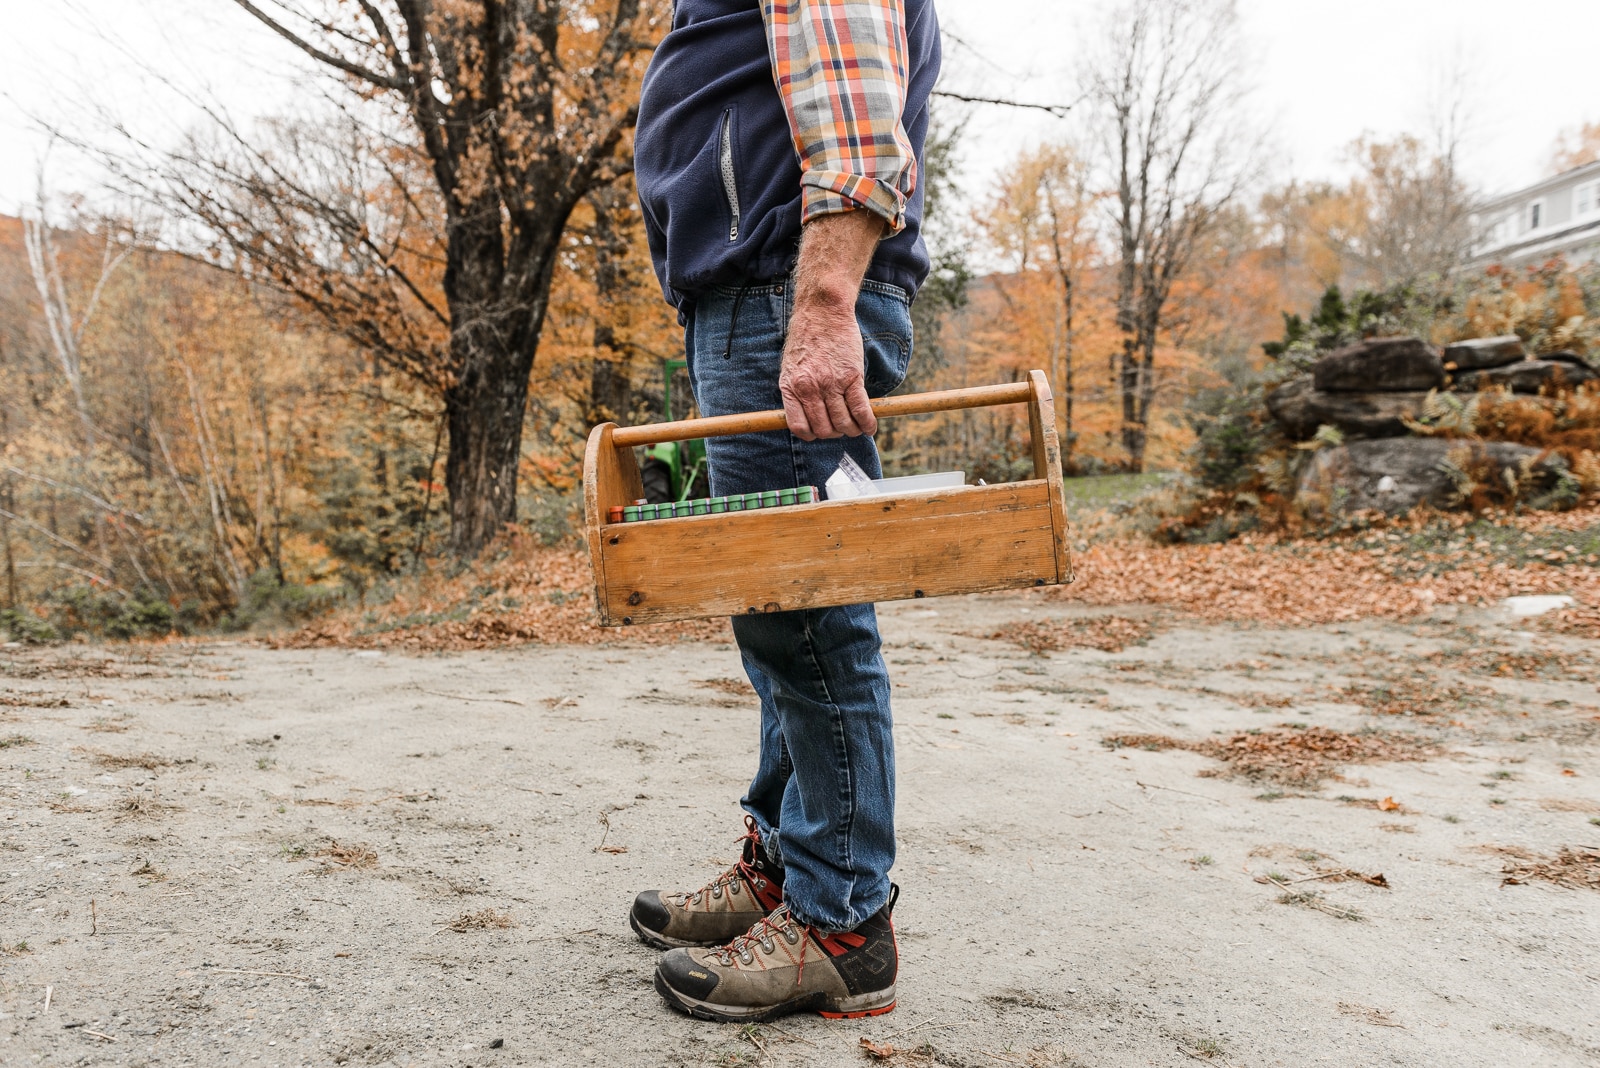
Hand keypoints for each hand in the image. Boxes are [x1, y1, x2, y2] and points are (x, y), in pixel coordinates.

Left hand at [779, 300, 875, 440]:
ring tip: (856, 426)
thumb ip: (796, 391)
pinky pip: (861, 410)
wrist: (822, 312)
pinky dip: (868, 423)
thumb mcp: (791, 367)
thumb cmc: (807, 338)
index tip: (821, 431)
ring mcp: (831, 384)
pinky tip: (870, 426)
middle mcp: (810, 389)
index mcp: (792, 388)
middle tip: (841, 426)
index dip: (812, 434)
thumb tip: (804, 416)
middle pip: (824, 429)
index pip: (800, 427)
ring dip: (852, 430)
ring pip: (843, 423)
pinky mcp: (852, 377)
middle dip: (835, 433)